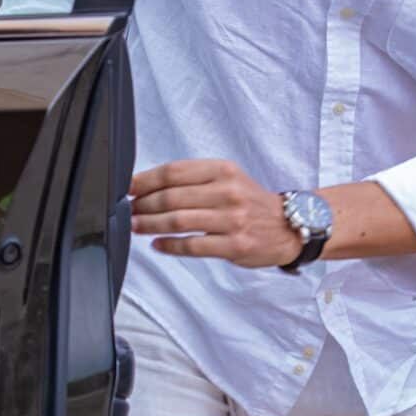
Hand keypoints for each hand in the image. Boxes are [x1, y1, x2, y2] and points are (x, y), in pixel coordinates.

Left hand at [129, 158, 299, 266]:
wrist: (288, 226)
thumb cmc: (249, 202)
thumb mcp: (227, 178)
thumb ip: (193, 180)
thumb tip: (148, 186)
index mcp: (222, 170)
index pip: (174, 172)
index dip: (145, 180)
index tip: (128, 187)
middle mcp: (227, 192)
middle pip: (172, 197)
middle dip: (143, 205)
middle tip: (129, 210)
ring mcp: (232, 219)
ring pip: (178, 221)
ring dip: (150, 225)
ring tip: (136, 226)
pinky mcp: (234, 245)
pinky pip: (192, 245)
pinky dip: (170, 245)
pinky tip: (158, 244)